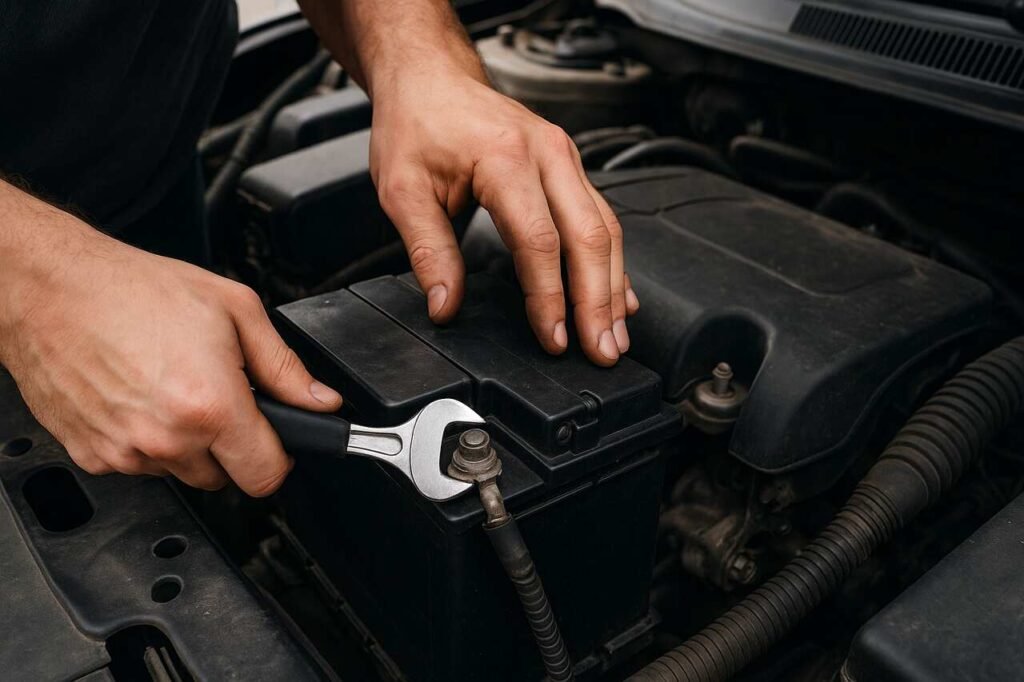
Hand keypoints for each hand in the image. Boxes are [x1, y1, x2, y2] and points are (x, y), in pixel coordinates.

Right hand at [0, 208, 341, 494]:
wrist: (52, 287)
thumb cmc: (134, 290)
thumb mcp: (234, 310)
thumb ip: (285, 367)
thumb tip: (320, 401)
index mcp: (211, 406)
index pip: (266, 476)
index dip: (280, 458)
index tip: (278, 441)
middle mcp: (167, 439)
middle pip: (224, 478)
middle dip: (231, 445)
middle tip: (217, 396)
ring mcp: (126, 453)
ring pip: (181, 472)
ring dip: (187, 443)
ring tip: (172, 386)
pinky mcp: (92, 456)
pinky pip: (139, 464)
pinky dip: (147, 441)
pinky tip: (139, 396)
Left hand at [369, 69, 639, 365]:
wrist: (430, 77)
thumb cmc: (417, 124)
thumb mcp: (403, 190)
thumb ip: (428, 251)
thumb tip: (445, 306)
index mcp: (507, 159)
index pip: (540, 241)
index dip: (550, 297)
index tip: (554, 339)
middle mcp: (549, 154)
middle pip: (590, 237)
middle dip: (599, 302)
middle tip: (603, 351)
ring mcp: (566, 158)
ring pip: (606, 229)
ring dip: (613, 287)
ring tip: (614, 336)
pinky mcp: (569, 166)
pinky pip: (602, 217)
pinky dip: (612, 262)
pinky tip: (619, 296)